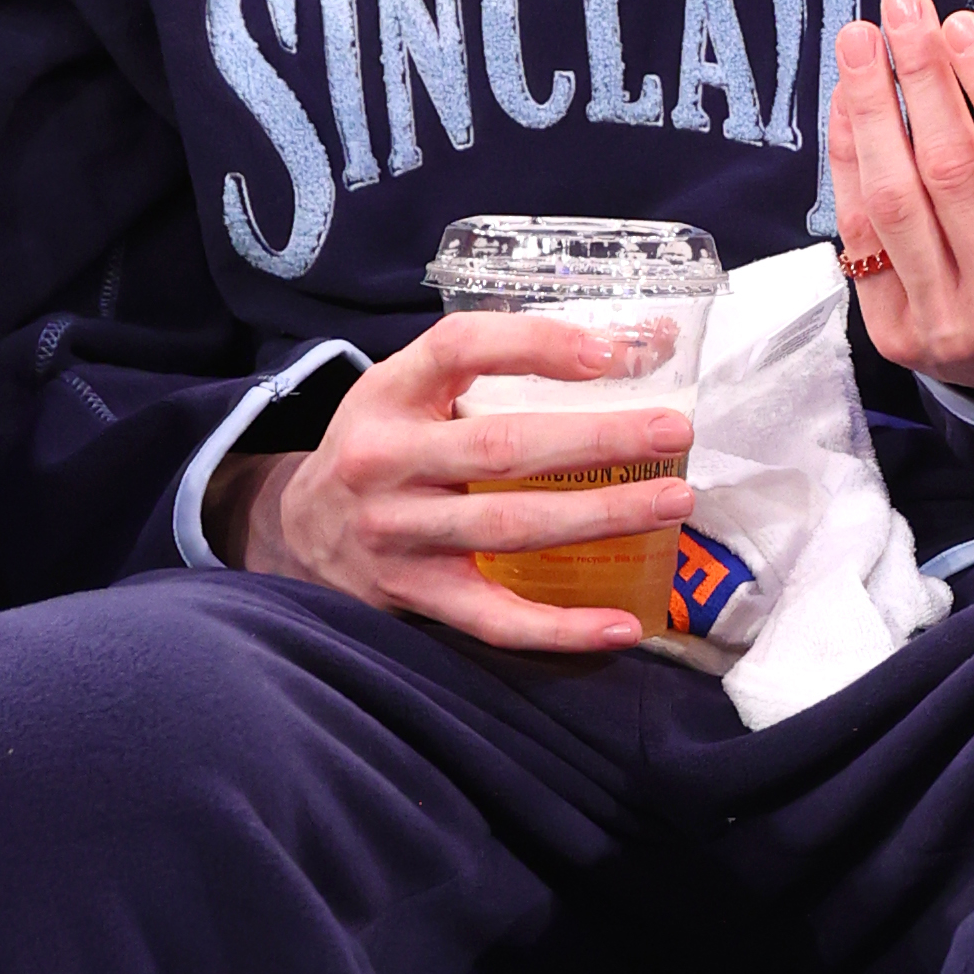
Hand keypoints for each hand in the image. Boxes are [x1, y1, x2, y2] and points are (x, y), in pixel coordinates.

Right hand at [213, 310, 692, 651]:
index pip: (460, 349)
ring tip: (672, 502)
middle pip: (500, 448)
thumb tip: (638, 346)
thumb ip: (499, 368)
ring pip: (507, 528)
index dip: (537, 345)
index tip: (612, 352)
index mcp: (388, 393)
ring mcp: (398, 534)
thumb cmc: (384, 446)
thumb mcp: (411, 389)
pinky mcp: (414, 596)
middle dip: (597, 438)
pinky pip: (495, 619)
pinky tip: (623, 623)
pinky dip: (562, 628)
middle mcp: (385, 461)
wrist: (298, 532)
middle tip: (675, 430)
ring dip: (598, 516)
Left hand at [828, 0, 973, 395]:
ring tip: (862, 36)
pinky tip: (850, 97)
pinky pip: (857, 235)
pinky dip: (847, 160)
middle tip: (906, 4)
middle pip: (952, 176)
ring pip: (893, 202)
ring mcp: (945, 330)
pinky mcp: (893, 337)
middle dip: (924, 80)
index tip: (963, 23)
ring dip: (871, 110)